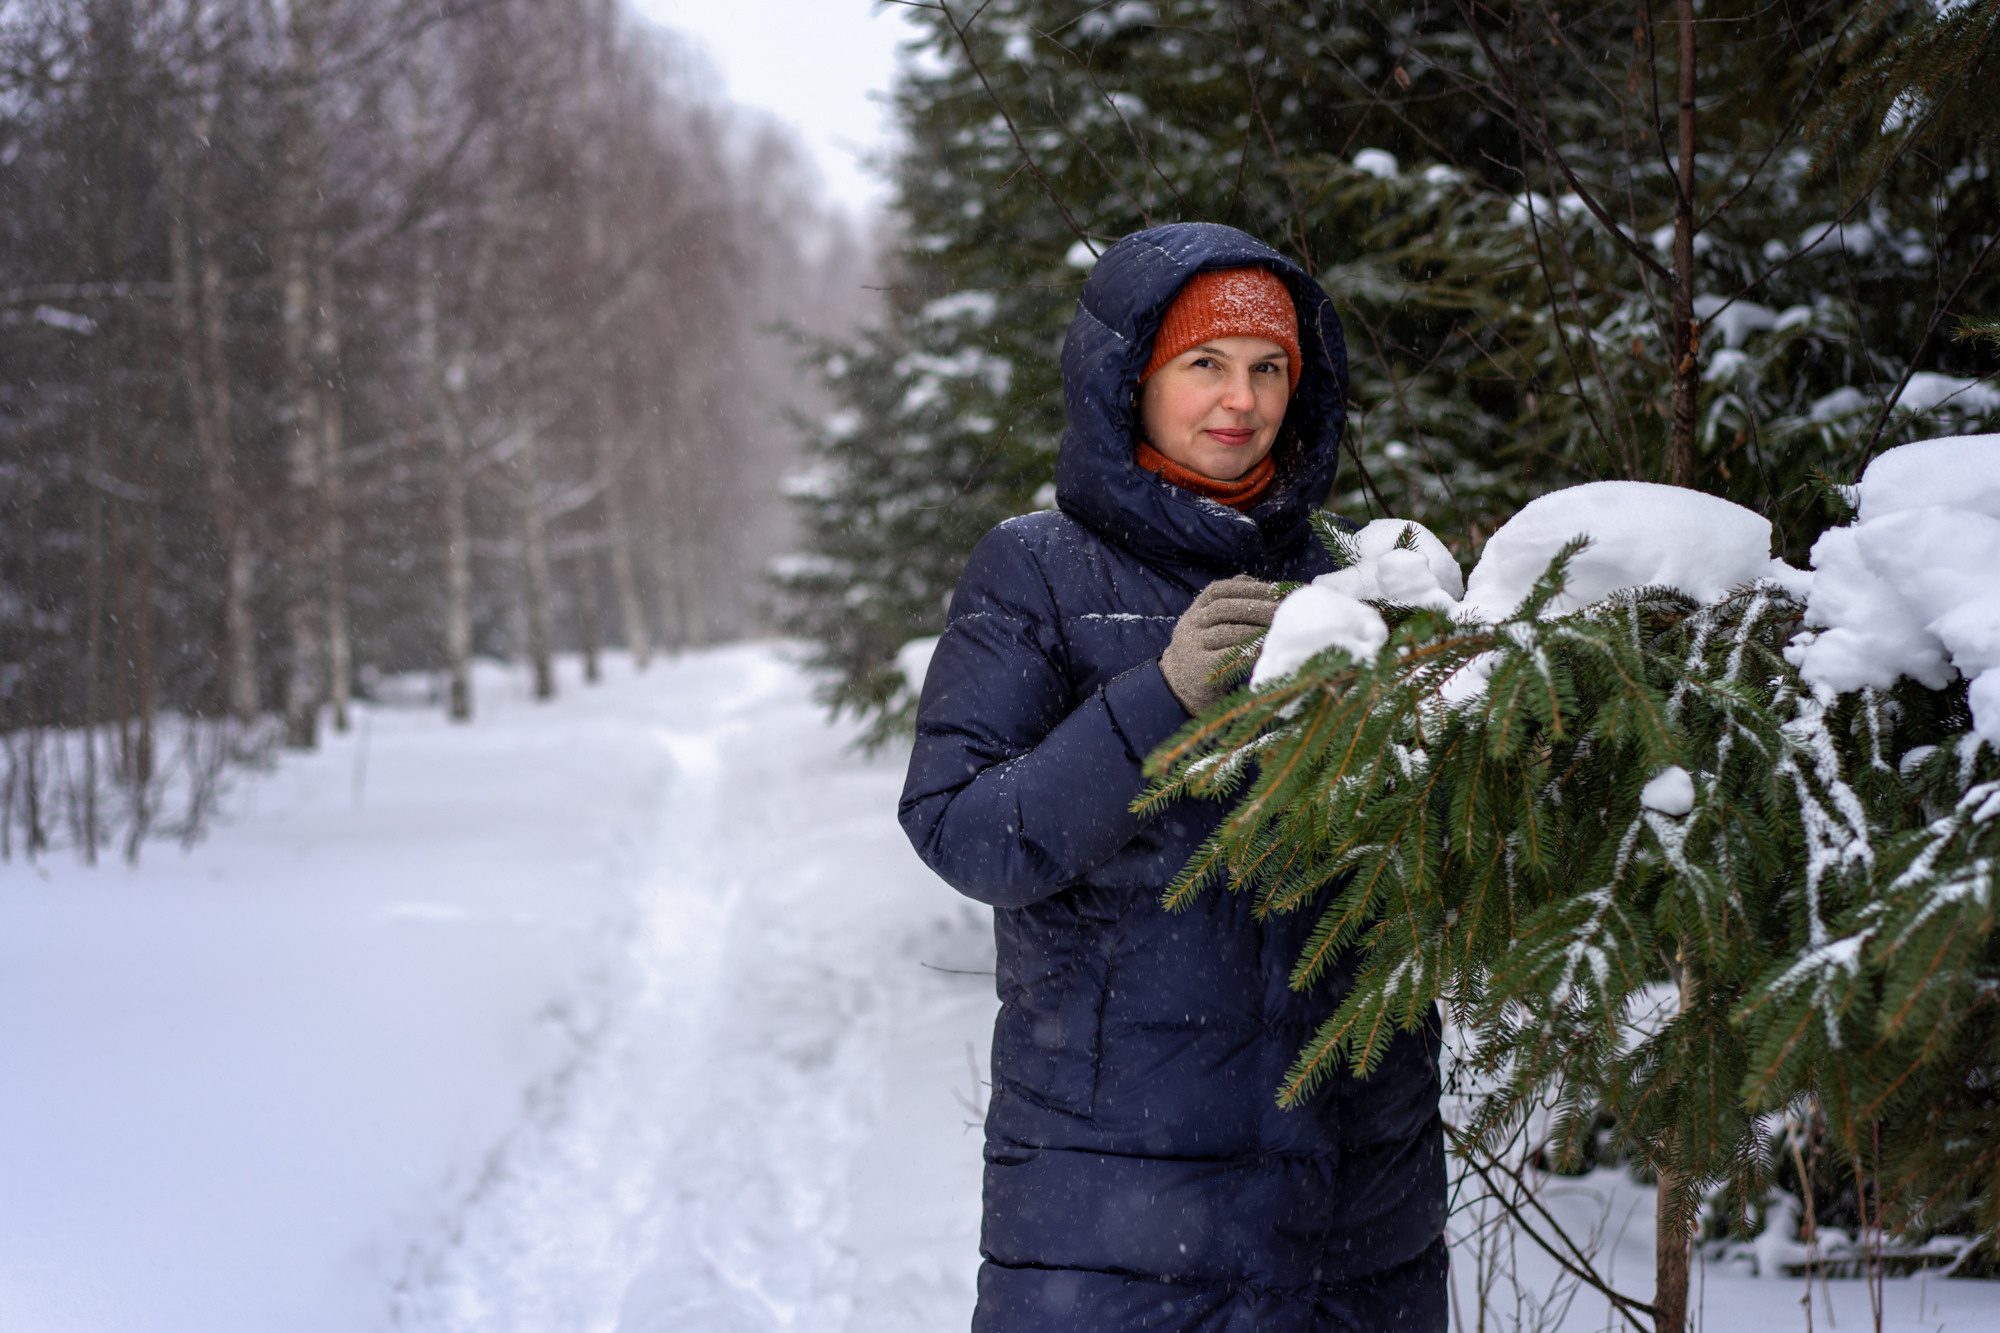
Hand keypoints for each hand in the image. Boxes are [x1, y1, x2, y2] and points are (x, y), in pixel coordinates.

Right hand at [1159, 575, 1276, 714]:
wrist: (1179, 686)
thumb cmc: (1206, 651)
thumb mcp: (1209, 624)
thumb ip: (1227, 602)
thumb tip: (1252, 579)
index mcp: (1195, 610)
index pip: (1219, 590)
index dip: (1248, 588)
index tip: (1275, 590)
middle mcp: (1190, 624)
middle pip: (1224, 608)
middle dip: (1257, 606)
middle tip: (1283, 610)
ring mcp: (1192, 646)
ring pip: (1227, 631)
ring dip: (1256, 629)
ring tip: (1278, 628)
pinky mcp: (1200, 668)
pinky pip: (1227, 656)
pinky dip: (1249, 650)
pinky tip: (1266, 649)